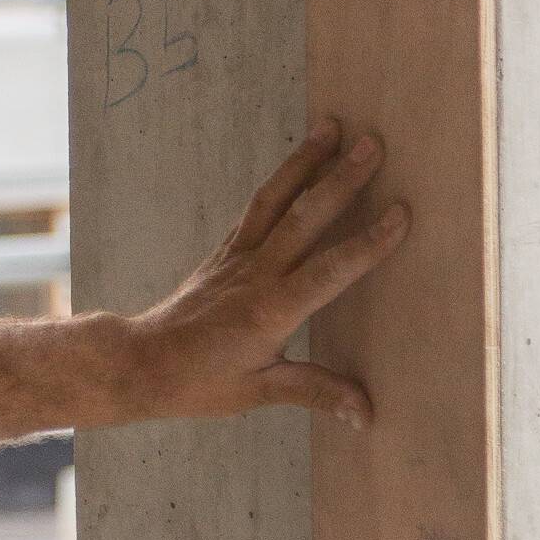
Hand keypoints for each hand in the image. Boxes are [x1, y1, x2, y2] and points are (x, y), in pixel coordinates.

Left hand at [101, 121, 409, 429]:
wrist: (139, 363)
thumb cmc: (197, 382)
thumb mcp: (259, 391)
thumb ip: (314, 392)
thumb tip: (366, 414)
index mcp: (271, 309)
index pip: (329, 269)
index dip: (367, 242)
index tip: (400, 212)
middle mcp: (256, 273)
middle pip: (304, 217)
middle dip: (340, 179)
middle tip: (373, 143)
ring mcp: (238, 257)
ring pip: (275, 199)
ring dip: (305, 161)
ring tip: (332, 125)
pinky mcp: (224, 252)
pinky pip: (256, 208)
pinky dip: (279, 181)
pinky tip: (297, 161)